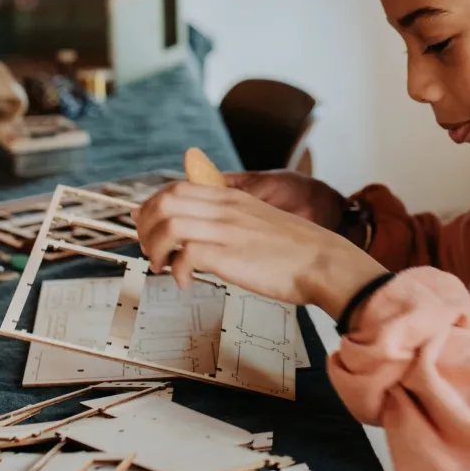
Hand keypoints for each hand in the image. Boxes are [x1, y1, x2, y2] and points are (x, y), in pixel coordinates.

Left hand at [135, 182, 386, 318]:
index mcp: (230, 197)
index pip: (174, 188)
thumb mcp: (255, 219)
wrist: (325, 262)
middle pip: (164, 202)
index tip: (144, 224)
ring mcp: (227, 230)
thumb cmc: (293, 250)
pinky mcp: (230, 255)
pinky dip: (176, 271)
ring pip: (169, 226)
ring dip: (155, 249)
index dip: (151, 206)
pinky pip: (186, 255)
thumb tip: (192, 228)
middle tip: (149, 249)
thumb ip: (224, 218)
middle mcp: (224, 208)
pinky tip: (185, 282)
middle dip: (145, 226)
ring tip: (161, 268)